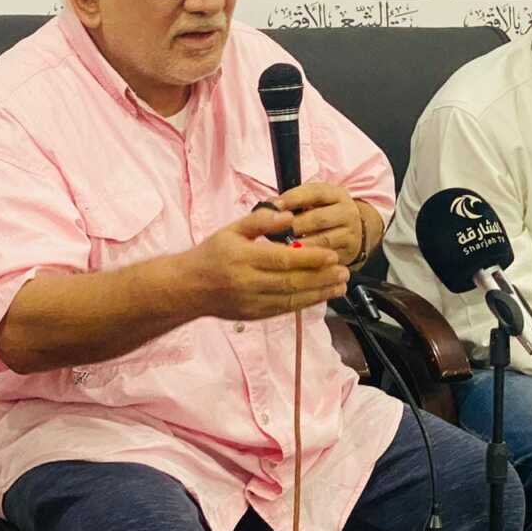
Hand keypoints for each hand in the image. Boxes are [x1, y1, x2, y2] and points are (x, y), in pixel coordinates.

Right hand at [179, 206, 348, 320]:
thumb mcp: (232, 230)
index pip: (284, 260)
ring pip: (291, 299)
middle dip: (322, 278)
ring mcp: (251, 302)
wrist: (186, 288)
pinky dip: (305, 303)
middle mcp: (248, 282)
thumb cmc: (211, 254)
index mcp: (243, 258)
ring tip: (340, 286)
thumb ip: (261, 221)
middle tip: (344, 272)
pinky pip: (284, 309)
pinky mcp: (253, 315)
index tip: (333, 255)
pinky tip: (321, 296)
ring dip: (319, 293)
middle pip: (292, 282)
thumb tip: (289, 216)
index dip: (311, 258)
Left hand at [276, 182, 362, 265]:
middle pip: (318, 218)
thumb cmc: (324, 213)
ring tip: (281, 249)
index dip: (293, 199)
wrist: (354, 231)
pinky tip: (295, 262)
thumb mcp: (315, 201)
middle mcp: (348, 212)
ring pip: (323, 240)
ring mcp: (351, 233)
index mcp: (337, 194)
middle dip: (293, 226)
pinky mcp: (349, 252)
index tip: (273, 206)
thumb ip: (295, 200)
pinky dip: (310, 261)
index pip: (315, 193)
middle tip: (273, 233)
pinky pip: (327, 259)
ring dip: (300, 246)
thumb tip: (268, 206)